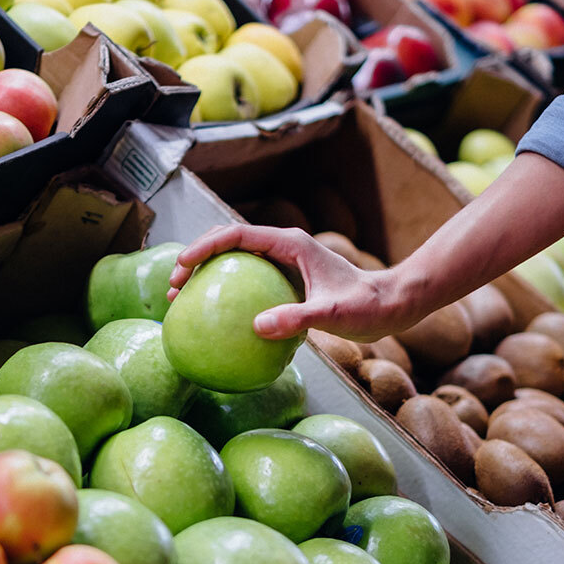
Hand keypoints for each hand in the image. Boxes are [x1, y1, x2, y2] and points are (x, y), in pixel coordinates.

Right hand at [167, 225, 412, 341]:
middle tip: (172, 286)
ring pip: (235, 261)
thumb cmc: (366, 307)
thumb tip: (257, 327)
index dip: (204, 247)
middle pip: (228, 243)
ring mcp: (284, 263)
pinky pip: (248, 282)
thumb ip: (296, 318)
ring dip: (206, 276)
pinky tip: (216, 321)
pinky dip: (226, 293)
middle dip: (196, 259)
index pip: (236, 235)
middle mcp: (283, 247)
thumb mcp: (331, 315)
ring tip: (181, 300)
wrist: (391, 305)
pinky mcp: (287, 280)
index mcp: (289, 244)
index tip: (182, 266)